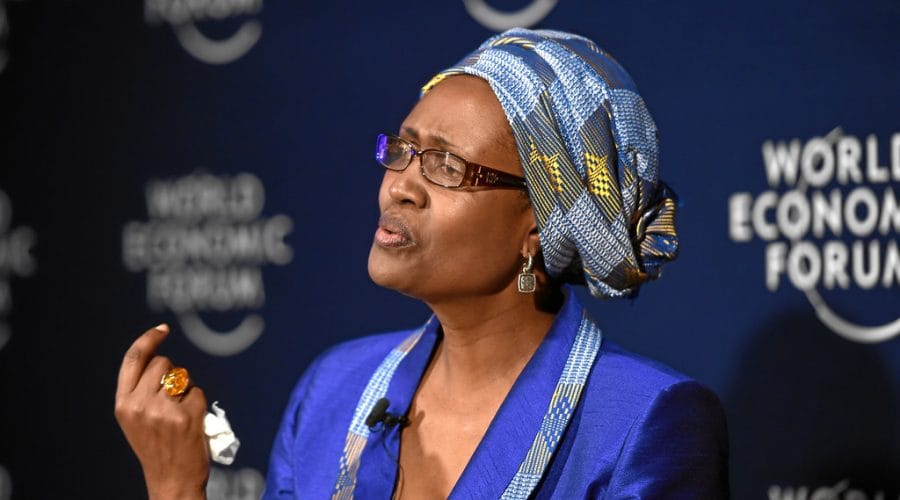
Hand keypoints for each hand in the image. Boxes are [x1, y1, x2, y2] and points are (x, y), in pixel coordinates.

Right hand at [115, 324, 208, 499]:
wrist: (171, 480)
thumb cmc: (157, 447)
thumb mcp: (135, 419)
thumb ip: (140, 391)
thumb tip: (159, 358)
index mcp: (123, 404)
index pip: (133, 359)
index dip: (148, 339)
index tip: (162, 329)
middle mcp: (140, 405)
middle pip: (163, 363)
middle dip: (172, 373)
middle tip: (173, 398)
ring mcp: (163, 410)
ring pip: (182, 376)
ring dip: (185, 388)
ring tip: (180, 413)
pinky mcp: (186, 416)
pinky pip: (198, 392)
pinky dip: (198, 404)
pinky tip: (192, 422)